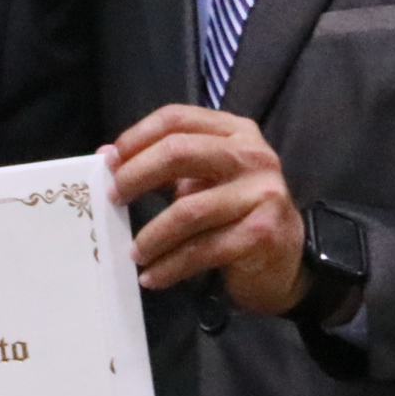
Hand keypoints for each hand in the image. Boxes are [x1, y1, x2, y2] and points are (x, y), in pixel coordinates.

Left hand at [105, 105, 310, 315]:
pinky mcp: (263, 233)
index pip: (177, 118)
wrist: (286, 262)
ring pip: (188, 210)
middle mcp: (253, 155)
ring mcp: (263, 193)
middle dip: (136, 176)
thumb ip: (165, 164)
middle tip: (112, 200)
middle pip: (179, 151)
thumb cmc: (236, 214)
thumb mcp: (205, 179)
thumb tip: (108, 156)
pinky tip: (152, 277)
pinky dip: (170, 266)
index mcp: (236, 132)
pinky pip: (203, 250)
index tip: (108, 161)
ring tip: (134, 253)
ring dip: (152, 236)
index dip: (136, 137)